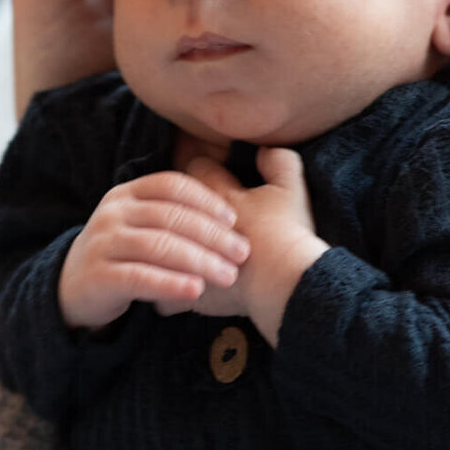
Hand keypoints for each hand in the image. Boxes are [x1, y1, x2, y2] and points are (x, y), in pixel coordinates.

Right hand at [58, 171, 249, 330]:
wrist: (72, 288)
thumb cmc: (123, 256)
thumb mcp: (140, 226)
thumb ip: (173, 215)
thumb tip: (232, 215)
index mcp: (127, 193)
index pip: (172, 185)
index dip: (206, 200)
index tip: (234, 219)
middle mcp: (113, 213)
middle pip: (170, 216)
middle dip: (212, 235)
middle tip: (242, 253)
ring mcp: (103, 243)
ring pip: (158, 246)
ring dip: (199, 260)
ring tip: (227, 275)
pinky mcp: (99, 276)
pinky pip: (140, 277)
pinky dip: (171, 283)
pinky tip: (195, 291)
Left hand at [162, 150, 326, 346]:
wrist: (285, 280)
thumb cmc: (287, 233)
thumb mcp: (291, 189)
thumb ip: (278, 162)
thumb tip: (263, 151)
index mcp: (216, 194)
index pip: (195, 169)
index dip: (203, 171)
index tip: (213, 181)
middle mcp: (191, 225)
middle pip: (168, 211)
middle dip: (174, 213)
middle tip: (185, 219)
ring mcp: (185, 262)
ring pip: (157, 253)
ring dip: (161, 255)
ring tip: (169, 258)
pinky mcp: (187, 294)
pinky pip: (162, 298)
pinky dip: (166, 299)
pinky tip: (172, 297)